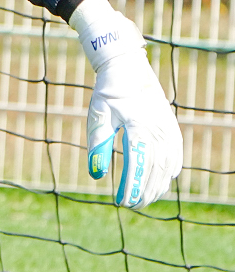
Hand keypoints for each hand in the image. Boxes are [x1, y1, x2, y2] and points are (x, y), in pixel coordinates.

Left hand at [70, 0, 182, 207]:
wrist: (128, 66)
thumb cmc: (108, 91)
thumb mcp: (98, 114)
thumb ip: (97, 144)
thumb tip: (95, 175)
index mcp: (138, 126)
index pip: (137, 163)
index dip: (131, 185)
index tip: (122, 201)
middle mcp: (157, 129)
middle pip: (155, 168)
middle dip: (145, 190)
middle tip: (132, 205)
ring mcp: (167, 127)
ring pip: (168, 164)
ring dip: (159, 184)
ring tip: (147, 199)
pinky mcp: (171, 125)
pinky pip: (175, 152)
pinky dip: (171, 168)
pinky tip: (166, 179)